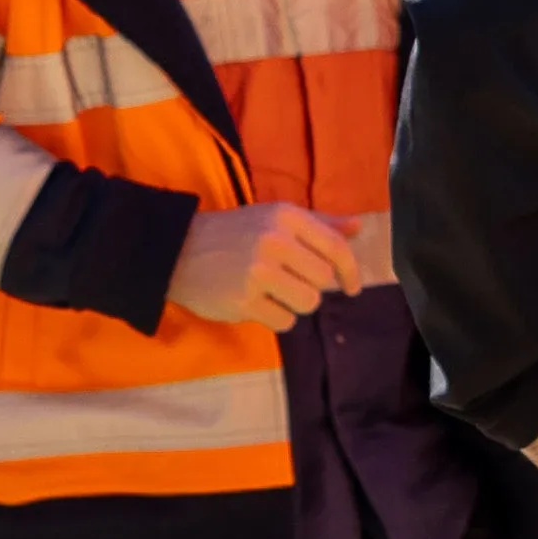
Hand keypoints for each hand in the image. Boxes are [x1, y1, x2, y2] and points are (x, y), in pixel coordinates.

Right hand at [166, 201, 358, 328]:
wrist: (178, 250)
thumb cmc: (234, 233)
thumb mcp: (275, 218)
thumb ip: (319, 223)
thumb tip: (359, 227)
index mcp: (286, 216)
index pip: (337, 248)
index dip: (351, 272)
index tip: (352, 287)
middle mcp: (274, 241)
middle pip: (324, 280)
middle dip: (313, 286)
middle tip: (290, 282)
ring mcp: (258, 272)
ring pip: (308, 303)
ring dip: (296, 304)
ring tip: (274, 294)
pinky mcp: (243, 301)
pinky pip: (284, 322)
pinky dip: (275, 318)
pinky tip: (257, 304)